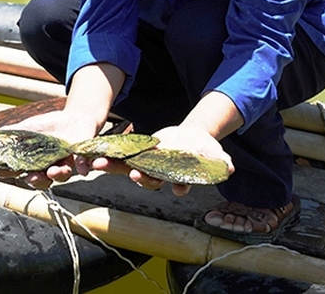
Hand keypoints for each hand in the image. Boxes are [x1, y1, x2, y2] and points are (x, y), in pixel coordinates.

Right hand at [0, 109, 100, 188]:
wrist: (74, 118)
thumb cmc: (49, 126)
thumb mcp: (29, 126)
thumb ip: (13, 133)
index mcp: (33, 162)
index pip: (18, 171)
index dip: (8, 173)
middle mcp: (47, 167)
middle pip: (40, 181)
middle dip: (35, 181)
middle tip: (32, 177)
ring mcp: (64, 164)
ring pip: (61, 177)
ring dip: (57, 175)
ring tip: (53, 170)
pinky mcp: (80, 158)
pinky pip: (82, 166)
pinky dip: (82, 168)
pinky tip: (82, 170)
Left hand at [89, 124, 234, 196]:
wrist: (192, 138)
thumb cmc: (204, 149)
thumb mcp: (215, 153)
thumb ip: (221, 161)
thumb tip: (229, 167)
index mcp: (179, 176)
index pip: (175, 184)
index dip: (173, 185)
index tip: (174, 186)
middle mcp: (160, 174)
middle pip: (147, 179)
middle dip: (139, 178)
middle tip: (132, 174)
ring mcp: (147, 165)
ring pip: (128, 169)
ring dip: (113, 167)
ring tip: (99, 163)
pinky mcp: (138, 154)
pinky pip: (121, 156)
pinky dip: (108, 155)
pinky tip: (95, 152)